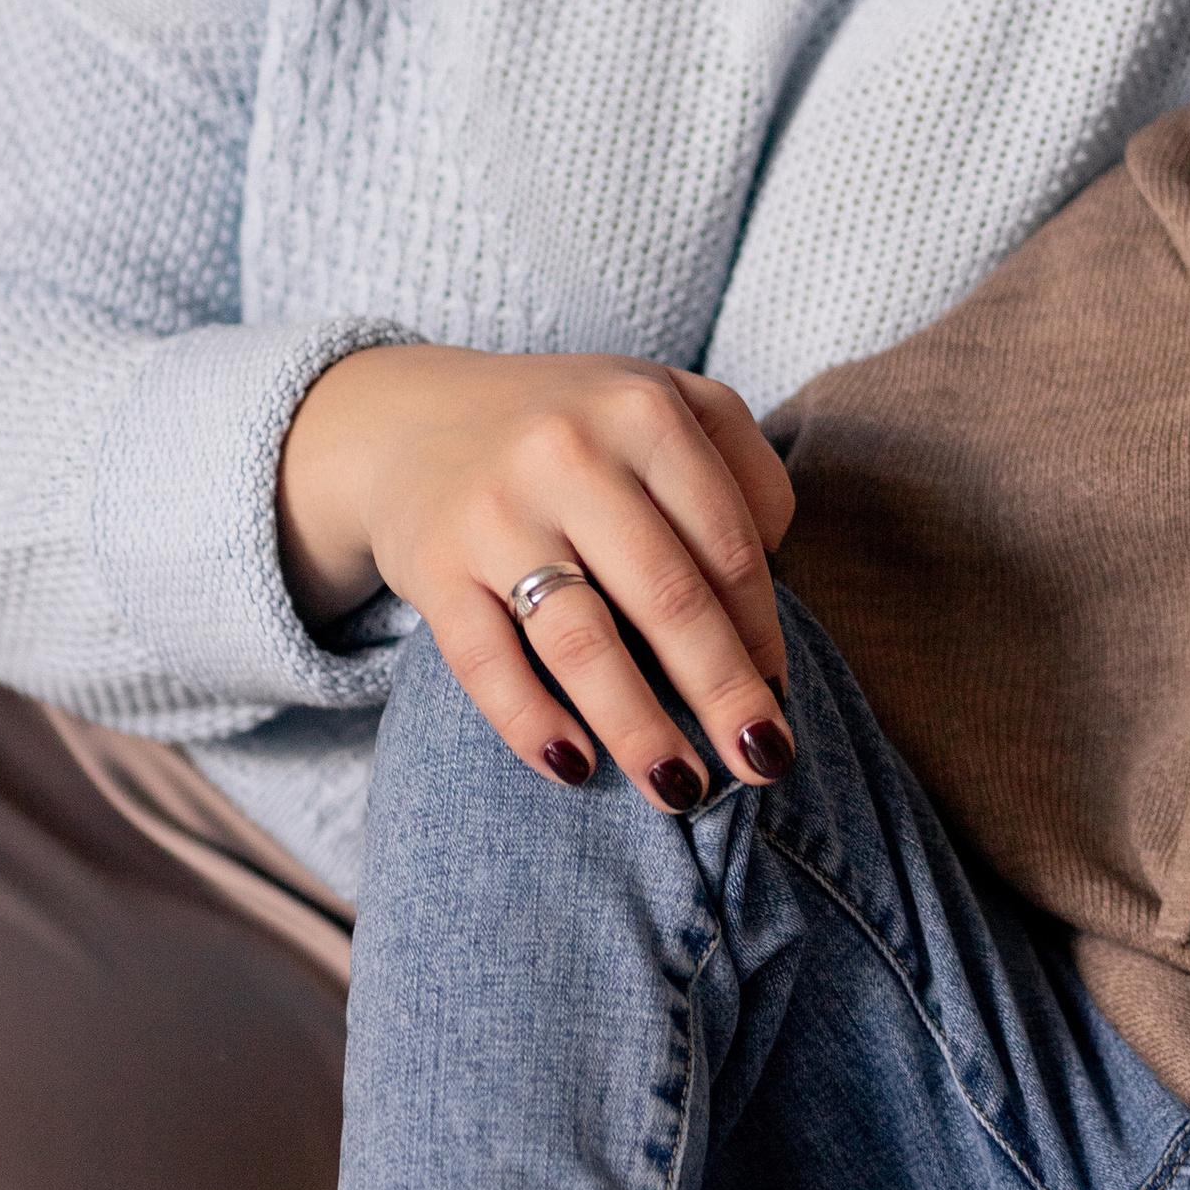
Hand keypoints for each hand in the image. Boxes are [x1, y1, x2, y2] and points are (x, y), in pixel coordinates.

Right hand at [277, 343, 796, 799]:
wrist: (410, 420)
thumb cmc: (571, 427)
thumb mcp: (663, 400)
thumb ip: (740, 461)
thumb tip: (778, 558)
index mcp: (642, 410)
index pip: (726, 543)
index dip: (762, 630)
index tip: (779, 693)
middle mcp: (568, 453)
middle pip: (667, 597)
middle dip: (724, 692)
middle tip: (765, 762)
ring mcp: (494, 513)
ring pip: (580, 641)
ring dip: (639, 727)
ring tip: (681, 789)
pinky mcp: (432, 566)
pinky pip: (485, 661)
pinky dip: (531, 721)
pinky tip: (576, 767)